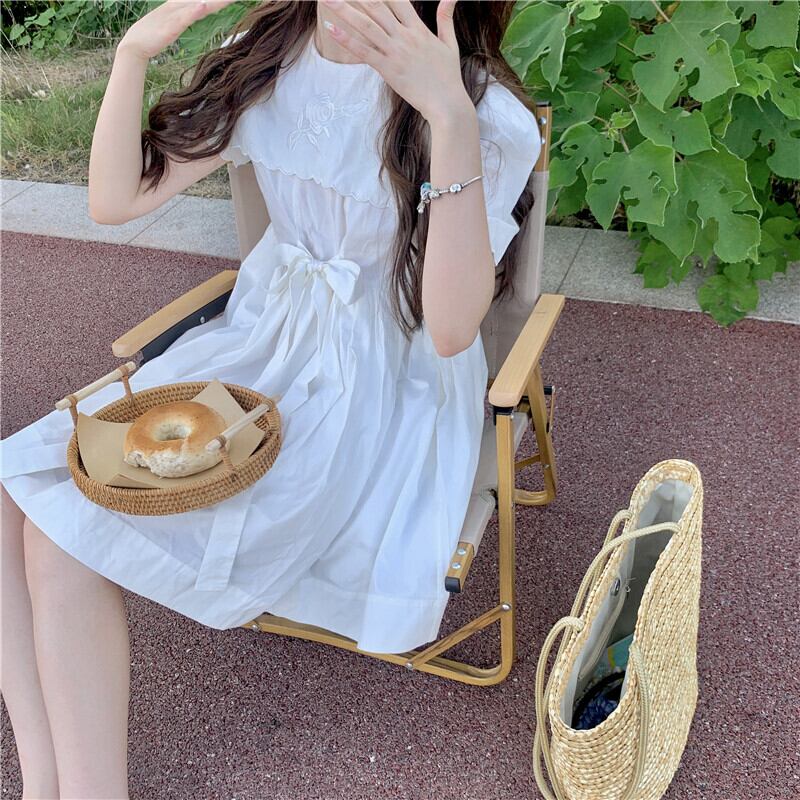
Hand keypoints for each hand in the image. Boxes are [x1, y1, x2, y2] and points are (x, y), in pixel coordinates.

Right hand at [117, 0, 239, 60]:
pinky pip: (183, 18)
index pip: (205, 1)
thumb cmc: (154, 36)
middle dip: (220, 0)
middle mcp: (178, 7)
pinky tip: (202, 5)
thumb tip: (202, 8)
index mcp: (181, 6)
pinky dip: (193, 11)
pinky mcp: (169, 27)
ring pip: (197, 6)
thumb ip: (188, 16)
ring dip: (212, 1)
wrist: (134, 45)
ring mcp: (173, 16)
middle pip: (205, 1)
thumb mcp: (176, 23)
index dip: (219, 1)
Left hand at [318, 0, 471, 125]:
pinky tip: (331, 29)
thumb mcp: (449, 44)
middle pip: (376, 7)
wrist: (446, 103)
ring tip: (327, 0)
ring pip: (366, 25)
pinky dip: (346, 39)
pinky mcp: (388, 69)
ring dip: (345, 11)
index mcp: (418, 29)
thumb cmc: (448, 77)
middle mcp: (405, 36)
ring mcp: (395, 52)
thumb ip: (446, 18)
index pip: (397, 0)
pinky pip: (363, 51)